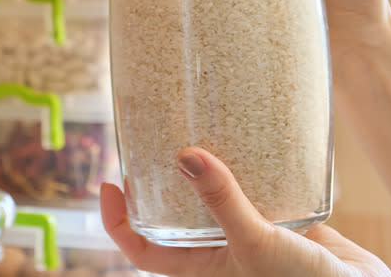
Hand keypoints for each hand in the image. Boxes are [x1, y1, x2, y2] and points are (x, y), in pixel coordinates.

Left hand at [101, 147, 390, 276]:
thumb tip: (185, 157)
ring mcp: (252, 232)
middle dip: (163, 181)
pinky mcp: (284, 219)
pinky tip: (254, 137)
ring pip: (220, 197)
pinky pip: (260, 188)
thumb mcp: (256, 245)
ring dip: (211, 168)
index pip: (143, 249)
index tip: (107, 183)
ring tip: (200, 128)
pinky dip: (255, 165)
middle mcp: (222, 250)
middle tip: (155, 139)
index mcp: (203, 268)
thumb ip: (223, 201)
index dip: (118, 222)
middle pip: (177, 214)